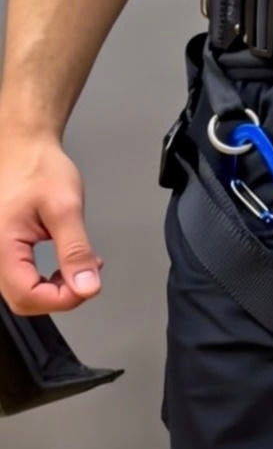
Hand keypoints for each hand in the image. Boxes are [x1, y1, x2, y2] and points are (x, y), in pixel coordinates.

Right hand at [0, 132, 101, 314]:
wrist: (25, 148)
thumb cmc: (39, 168)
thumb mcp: (66, 208)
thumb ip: (76, 251)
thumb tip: (86, 286)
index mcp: (2, 244)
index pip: (27, 295)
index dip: (61, 300)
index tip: (88, 286)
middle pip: (23, 300)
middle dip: (60, 296)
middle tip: (87, 277)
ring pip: (23, 292)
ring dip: (55, 288)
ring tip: (81, 266)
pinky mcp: (5, 250)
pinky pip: (22, 277)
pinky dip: (47, 279)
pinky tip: (66, 265)